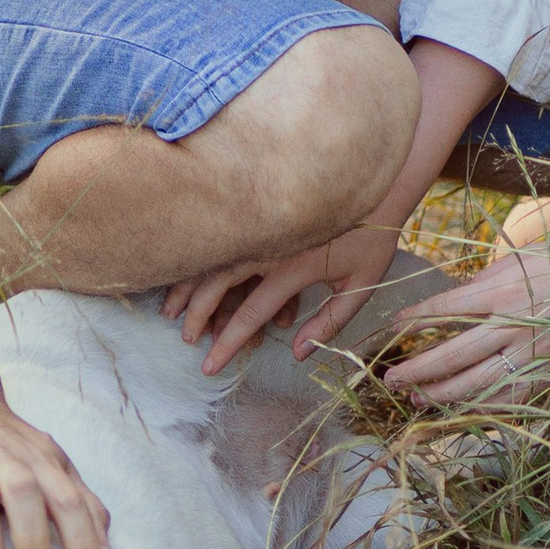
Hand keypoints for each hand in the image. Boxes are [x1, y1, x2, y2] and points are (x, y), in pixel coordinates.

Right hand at [163, 218, 408, 375]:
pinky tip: (187, 275)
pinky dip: (201, 260)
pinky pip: (223, 240)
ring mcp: (262, 226)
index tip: (210, 364)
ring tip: (171, 311)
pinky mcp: (260, 212)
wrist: (378, 183)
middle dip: (198, 314)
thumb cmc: (373, 238)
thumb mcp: (361, 285)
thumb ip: (329, 322)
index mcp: (294, 266)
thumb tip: (299, 353)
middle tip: (186, 339)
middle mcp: (271, 246)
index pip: (252, 312)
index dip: (228, 341)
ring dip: (189, 285)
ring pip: (213, 258)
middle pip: (219, 283)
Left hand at [376, 235, 549, 406]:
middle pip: (451, 356)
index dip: (413, 321)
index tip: (391, 328)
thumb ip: (488, 278)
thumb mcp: (527, 255)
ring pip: (477, 386)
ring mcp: (533, 356)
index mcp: (504, 291)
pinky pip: (510, 400)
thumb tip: (458, 295)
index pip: (443, 310)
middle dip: (416, 369)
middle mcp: (514, 326)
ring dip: (441, 395)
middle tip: (390, 379)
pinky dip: (482, 408)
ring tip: (418, 398)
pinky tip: (463, 410)